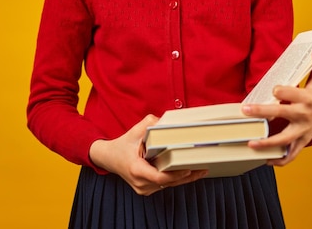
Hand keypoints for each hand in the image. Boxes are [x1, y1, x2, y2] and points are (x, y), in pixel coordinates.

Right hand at [89, 115, 206, 194]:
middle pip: (168, 182)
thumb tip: (166, 121)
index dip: (175, 174)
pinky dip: (176, 178)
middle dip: (186, 176)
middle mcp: (141, 183)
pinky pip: (165, 184)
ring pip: (168, 185)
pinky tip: (189, 172)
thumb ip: (150, 124)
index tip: (188, 168)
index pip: (160, 177)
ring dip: (184, 178)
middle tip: (203, 167)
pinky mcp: (147, 189)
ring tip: (201, 170)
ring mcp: (144, 189)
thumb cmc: (122, 145)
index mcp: (136, 170)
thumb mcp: (134, 131)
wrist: (109, 158)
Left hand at [242, 51, 311, 165]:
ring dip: (267, 143)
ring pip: (284, 139)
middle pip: (281, 114)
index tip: (273, 90)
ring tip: (251, 144)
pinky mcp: (301, 141)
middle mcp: (303, 116)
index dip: (279, 91)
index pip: (289, 93)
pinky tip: (266, 160)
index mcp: (306, 99)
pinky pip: (291, 154)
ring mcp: (302, 131)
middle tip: (245, 111)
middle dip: (263, 112)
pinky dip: (280, 160)